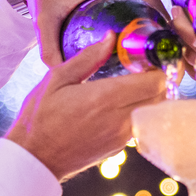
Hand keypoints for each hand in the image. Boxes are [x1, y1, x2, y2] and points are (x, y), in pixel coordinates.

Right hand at [4, 34, 166, 180]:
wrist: (34, 158)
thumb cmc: (39, 117)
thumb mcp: (57, 78)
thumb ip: (89, 57)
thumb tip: (111, 37)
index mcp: (106, 97)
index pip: (155, 80)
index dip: (159, 66)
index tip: (150, 56)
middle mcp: (120, 119)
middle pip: (161, 96)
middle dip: (159, 79)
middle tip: (146, 67)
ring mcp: (122, 137)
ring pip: (154, 112)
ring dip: (152, 96)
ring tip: (136, 83)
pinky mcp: (119, 148)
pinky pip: (141, 124)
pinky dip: (140, 111)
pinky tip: (123, 103)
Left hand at [18, 0, 168, 64]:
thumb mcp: (45, 23)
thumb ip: (51, 50)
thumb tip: (64, 75)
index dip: (159, 18)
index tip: (164, 43)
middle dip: (159, 22)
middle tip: (161, 51)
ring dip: (153, 16)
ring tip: (155, 44)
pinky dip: (145, 8)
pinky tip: (143, 31)